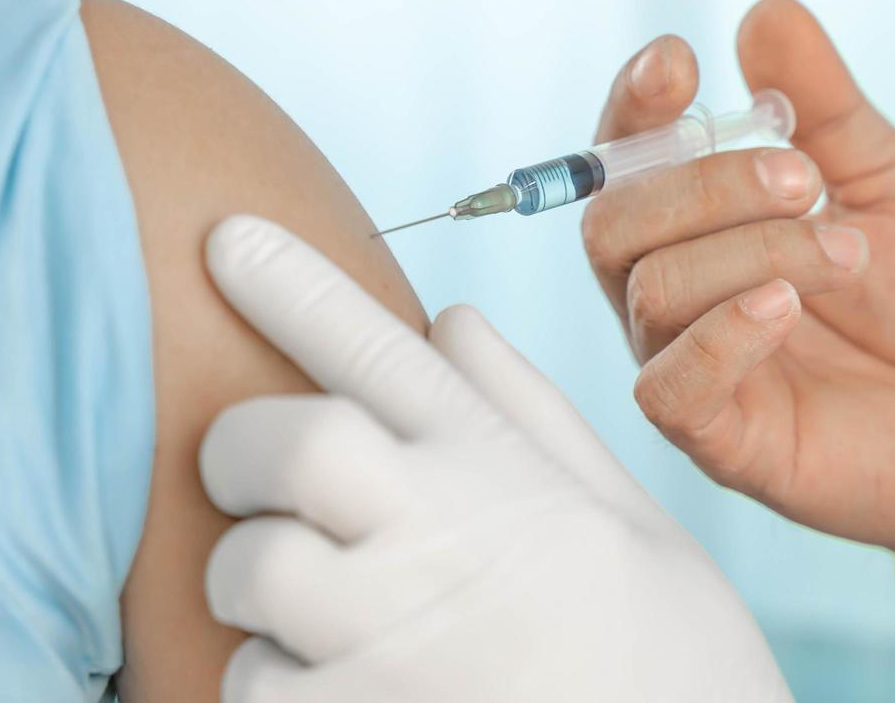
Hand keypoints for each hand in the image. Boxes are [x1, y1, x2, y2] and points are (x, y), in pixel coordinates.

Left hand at [200, 215, 791, 702]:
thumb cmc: (668, 657)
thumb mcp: (627, 519)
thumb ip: (528, 413)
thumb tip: (452, 317)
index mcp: (503, 470)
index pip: (374, 349)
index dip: (291, 284)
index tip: (226, 237)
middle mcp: (441, 535)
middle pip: (279, 443)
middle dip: (241, 450)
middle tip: (256, 477)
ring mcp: (393, 638)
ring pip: (248, 570)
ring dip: (255, 585)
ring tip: (319, 608)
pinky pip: (252, 687)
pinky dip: (273, 685)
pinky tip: (341, 688)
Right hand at [581, 0, 894, 607]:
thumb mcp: (888, 180)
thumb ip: (825, 106)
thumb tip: (765, 10)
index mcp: (691, 225)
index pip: (620, 160)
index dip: (632, 106)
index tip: (679, 59)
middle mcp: (666, 290)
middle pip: (614, 221)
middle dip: (704, 184)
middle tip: (806, 179)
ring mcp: (681, 363)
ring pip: (653, 289)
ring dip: (751, 250)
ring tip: (847, 253)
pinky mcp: (714, 437)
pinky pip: (668, 387)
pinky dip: (722, 335)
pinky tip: (783, 306)